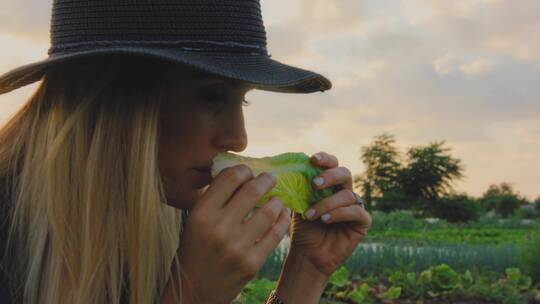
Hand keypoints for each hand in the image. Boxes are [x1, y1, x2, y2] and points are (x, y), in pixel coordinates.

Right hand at [164, 165, 290, 303]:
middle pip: (252, 190)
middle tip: (270, 178)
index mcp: (201, 214)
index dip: (243, 170)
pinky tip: (281, 214)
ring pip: (268, 211)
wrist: (193, 292)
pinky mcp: (252, 263)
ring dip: (276, 201)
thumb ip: (214, 199)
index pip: (230, 178)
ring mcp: (237, 247)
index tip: (248, 172)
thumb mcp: (195, 221)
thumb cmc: (195, 250)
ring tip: (276, 199)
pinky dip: (282, 219)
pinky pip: (275, 234)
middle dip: (266, 180)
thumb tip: (241, 173)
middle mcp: (218, 229)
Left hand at [287, 152, 371, 276]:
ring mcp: (355, 206)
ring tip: (311, 215)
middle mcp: (344, 191)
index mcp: (330, 184)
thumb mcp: (298, 205)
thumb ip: (299, 187)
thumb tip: (292, 170)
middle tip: (315, 184)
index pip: (332, 164)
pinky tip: (325, 220)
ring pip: (347, 195)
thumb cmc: (303, 229)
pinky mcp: (362, 221)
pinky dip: (339, 214)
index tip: (313, 159)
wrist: (308, 255)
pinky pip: (356, 211)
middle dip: (330, 176)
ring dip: (327, 203)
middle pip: (344, 173)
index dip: (325, 159)